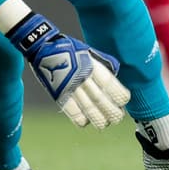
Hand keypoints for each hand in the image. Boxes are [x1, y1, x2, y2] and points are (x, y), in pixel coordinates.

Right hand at [6, 13, 130, 127]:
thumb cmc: (70, 49)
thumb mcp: (89, 53)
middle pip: (100, 98)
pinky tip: (86, 122)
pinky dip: (80, 119)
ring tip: (106, 123)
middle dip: (111, 111)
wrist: (44, 46)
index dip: (118, 94)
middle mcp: (82, 76)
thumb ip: (102, 65)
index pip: (109, 83)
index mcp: (91, 64)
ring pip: (87, 107)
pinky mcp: (58, 93)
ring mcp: (69, 86)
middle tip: (118, 117)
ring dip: (98, 118)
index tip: (124, 101)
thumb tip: (116, 75)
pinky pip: (71, 110)